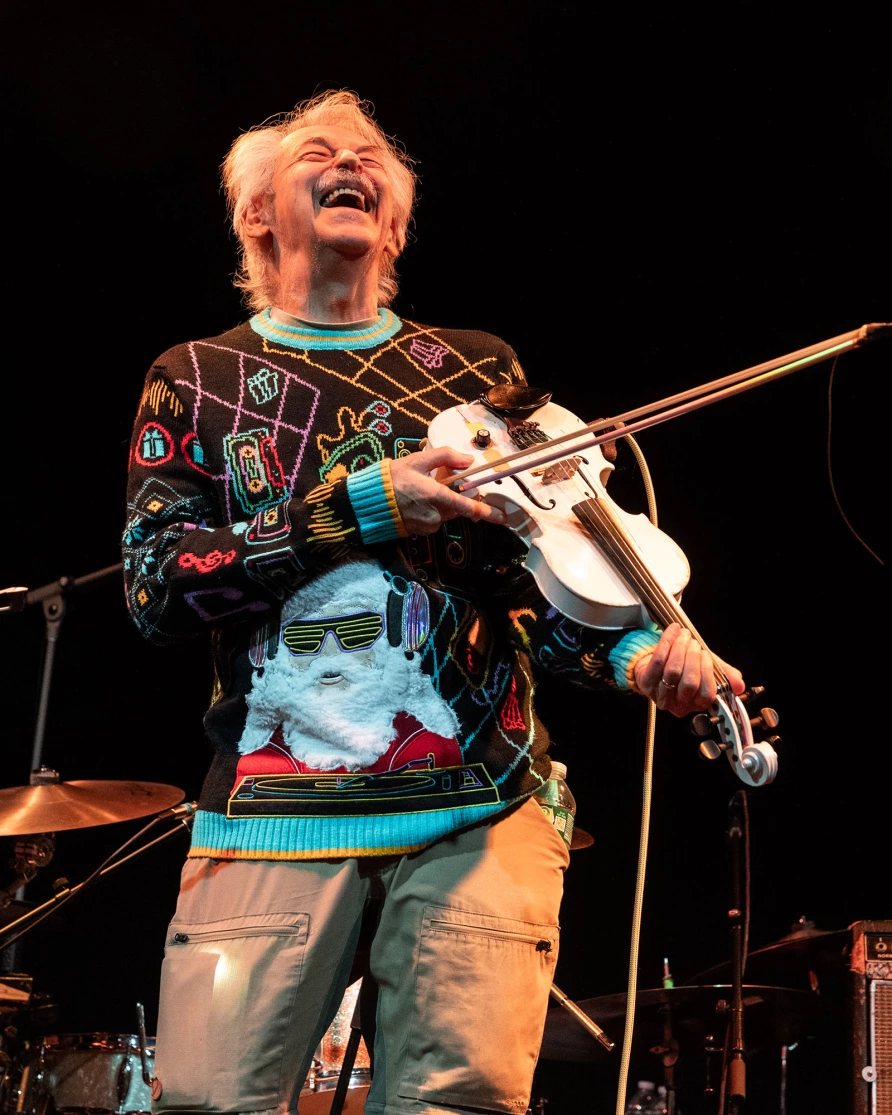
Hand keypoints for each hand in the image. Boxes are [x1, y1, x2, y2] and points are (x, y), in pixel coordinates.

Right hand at [390, 446, 506, 535]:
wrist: (368, 501)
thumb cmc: (392, 478)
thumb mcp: (418, 460)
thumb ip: (446, 457)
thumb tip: (469, 461)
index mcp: (437, 496)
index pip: (468, 507)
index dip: (487, 512)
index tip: (502, 517)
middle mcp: (435, 515)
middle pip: (457, 507)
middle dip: (454, 495)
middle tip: (439, 480)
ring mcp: (427, 525)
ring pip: (445, 513)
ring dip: (442, 502)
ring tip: (422, 489)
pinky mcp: (420, 531)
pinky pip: (434, 520)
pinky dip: (431, 510)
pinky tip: (417, 501)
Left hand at [632, 623, 744, 716]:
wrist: (657, 665)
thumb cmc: (685, 669)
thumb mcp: (707, 670)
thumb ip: (725, 675)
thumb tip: (740, 685)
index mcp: (696, 704)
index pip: (706, 694)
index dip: (708, 672)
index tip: (706, 655)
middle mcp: (678, 704)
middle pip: (689, 682)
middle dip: (694, 658)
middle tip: (694, 644)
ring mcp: (660, 695)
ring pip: (672, 672)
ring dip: (680, 649)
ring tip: (684, 636)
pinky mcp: (646, 683)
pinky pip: (657, 661)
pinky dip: (666, 642)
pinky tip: (673, 631)